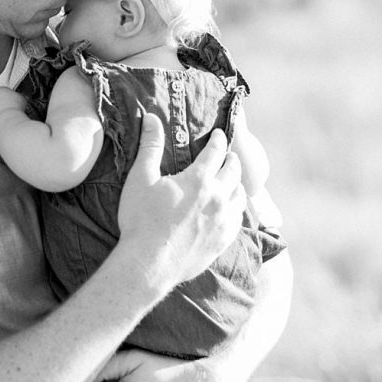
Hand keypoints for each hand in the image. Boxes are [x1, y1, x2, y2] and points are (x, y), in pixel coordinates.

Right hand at [116, 114, 244, 293]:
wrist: (149, 264)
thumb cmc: (141, 219)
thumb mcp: (141, 178)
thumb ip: (150, 145)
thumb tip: (151, 117)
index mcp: (199, 179)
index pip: (216, 151)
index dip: (219, 140)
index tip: (220, 135)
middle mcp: (217, 198)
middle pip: (234, 171)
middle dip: (232, 159)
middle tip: (229, 155)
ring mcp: (223, 221)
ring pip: (241, 196)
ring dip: (238, 184)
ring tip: (233, 181)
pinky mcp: (222, 241)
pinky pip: (239, 220)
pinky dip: (238, 209)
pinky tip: (232, 210)